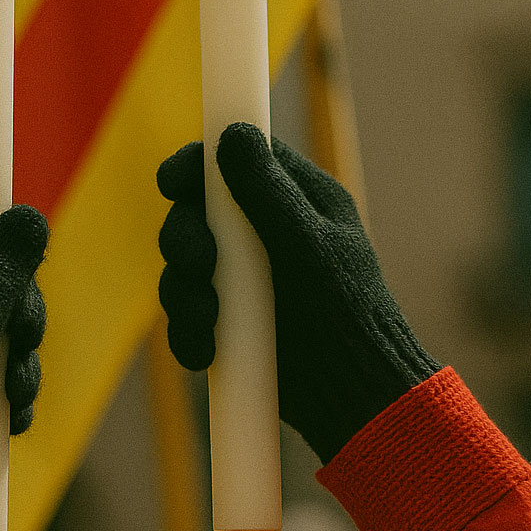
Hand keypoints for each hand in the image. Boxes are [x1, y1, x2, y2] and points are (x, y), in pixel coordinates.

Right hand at [157, 124, 438, 463]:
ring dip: (183, 292)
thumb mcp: (309, 245)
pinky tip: (206, 352)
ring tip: (208, 319)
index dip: (195, 165)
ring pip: (181, 267)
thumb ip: (268, 192)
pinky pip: (184, 317)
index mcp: (293, 199)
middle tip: (198, 262)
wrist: (357, 398)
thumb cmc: (349, 313)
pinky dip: (187, 333)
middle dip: (185, 237)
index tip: (173, 181)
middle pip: (194, 214)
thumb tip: (232, 132)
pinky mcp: (226, 324)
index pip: (232, 162)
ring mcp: (242, 281)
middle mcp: (261, 234)